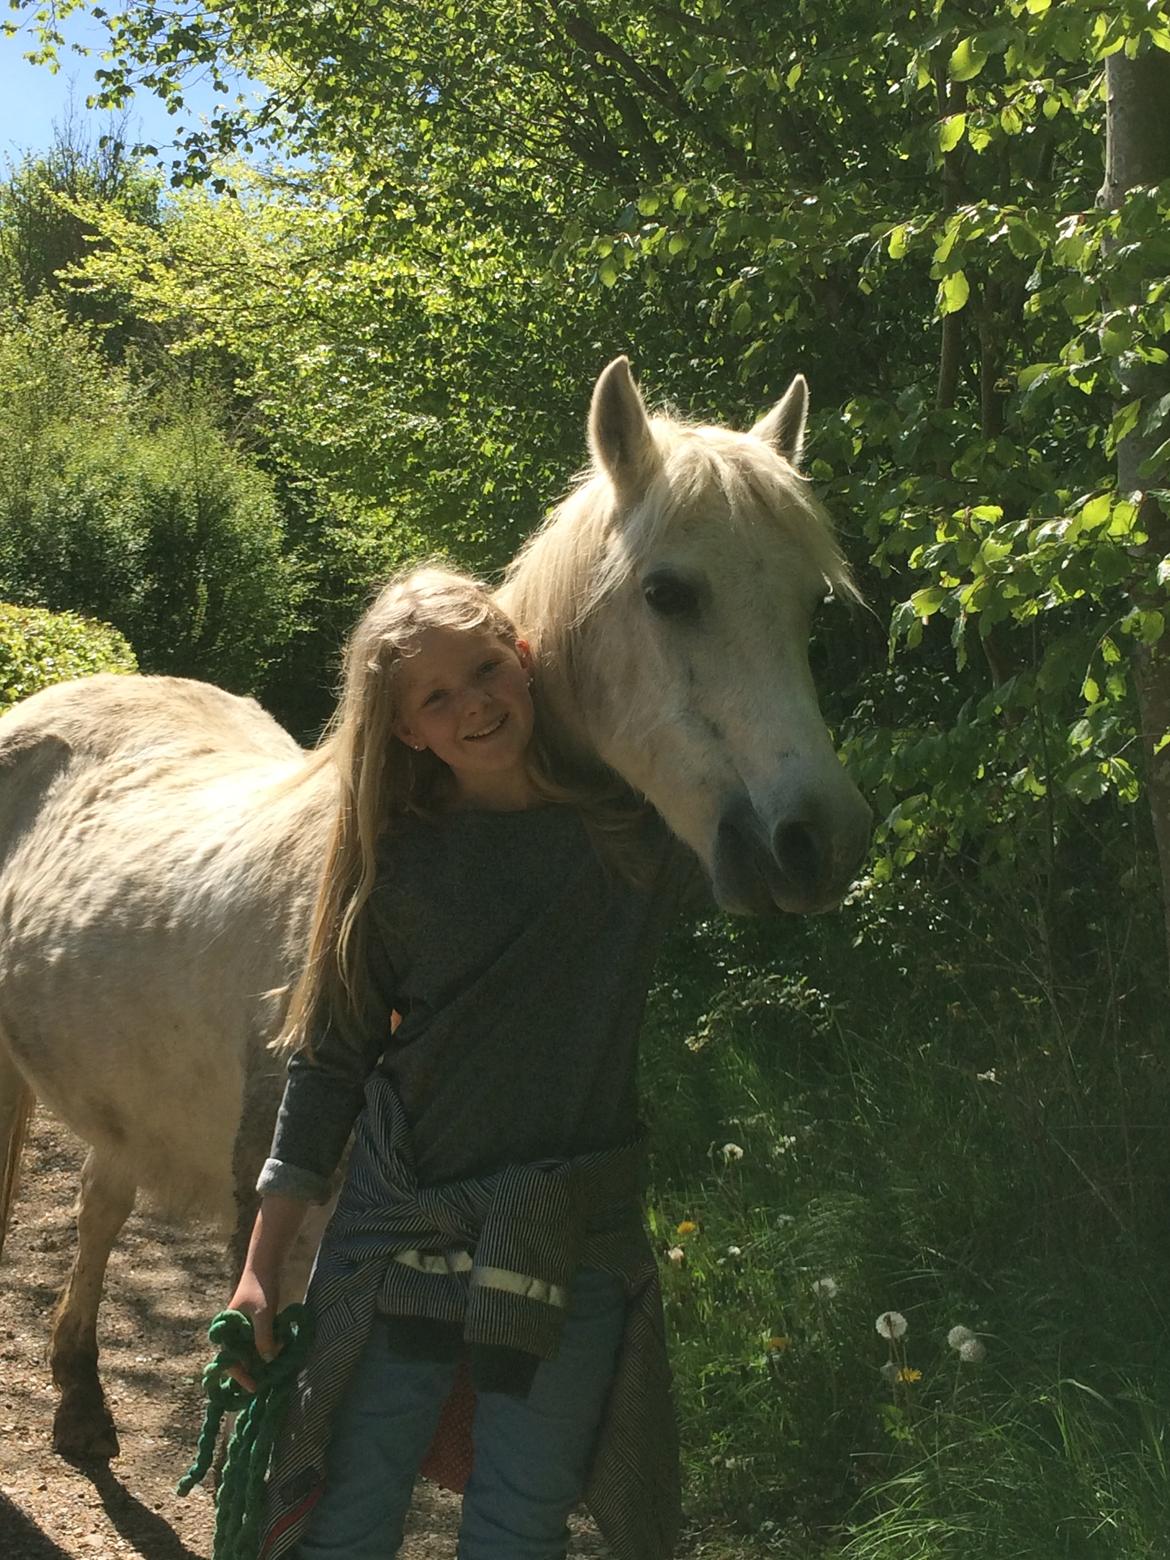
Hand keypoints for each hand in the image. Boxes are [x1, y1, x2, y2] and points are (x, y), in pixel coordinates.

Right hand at [224, 1266, 279, 1392]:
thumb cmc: (260, 1288)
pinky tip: (283, 1344)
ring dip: (264, 1357)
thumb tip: (268, 1360)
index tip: (254, 1387)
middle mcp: (233, 1332)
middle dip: (254, 1369)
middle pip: (241, 1358)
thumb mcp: (263, 1314)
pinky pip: (261, 1340)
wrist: (266, 1265)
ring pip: (252, 1350)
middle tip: (269, 1380)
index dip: (241, 1376)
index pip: (230, 1361)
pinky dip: (270, 1345)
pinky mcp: (256, 1322)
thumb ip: (263, 1338)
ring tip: (279, 1362)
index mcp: (227, 1331)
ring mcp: (245, 1328)